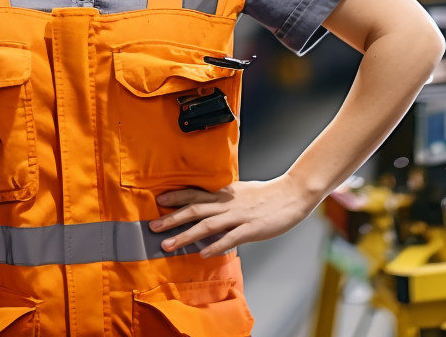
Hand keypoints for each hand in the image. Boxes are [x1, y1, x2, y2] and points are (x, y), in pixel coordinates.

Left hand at [149, 174, 319, 258]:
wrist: (292, 193)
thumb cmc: (267, 194)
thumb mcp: (241, 191)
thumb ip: (225, 198)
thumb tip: (209, 203)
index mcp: (226, 193)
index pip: (196, 193)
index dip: (177, 196)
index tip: (158, 200)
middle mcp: (228, 203)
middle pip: (195, 209)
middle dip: (172, 218)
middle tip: (153, 227)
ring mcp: (239, 216)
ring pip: (207, 225)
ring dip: (186, 235)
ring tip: (168, 245)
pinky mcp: (251, 229)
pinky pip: (230, 238)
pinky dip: (215, 246)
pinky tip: (202, 253)